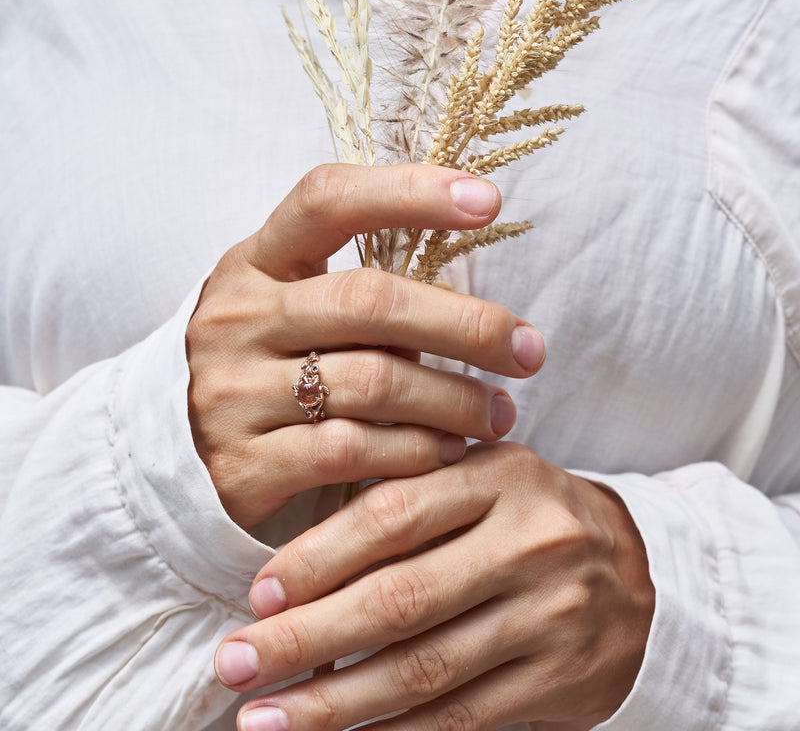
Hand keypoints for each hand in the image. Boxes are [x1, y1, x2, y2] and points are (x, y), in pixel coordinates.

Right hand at [185, 164, 545, 527]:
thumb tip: (478, 312)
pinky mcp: (242, 464)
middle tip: (529, 351)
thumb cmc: (269, 366)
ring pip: (372, 383)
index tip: (489, 201)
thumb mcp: (295, 309)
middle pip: (370, 301)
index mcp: (254, 263)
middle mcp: (236, 318)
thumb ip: (365, 298)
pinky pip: (351, 451)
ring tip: (498, 415)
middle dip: (466, 325)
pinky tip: (449, 452)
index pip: (328, 200)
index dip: (409, 192)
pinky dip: (415, 453)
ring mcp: (231, 392)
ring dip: (454, 400)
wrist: (182, 451)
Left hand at [215, 443, 654, 730]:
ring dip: (335, 703)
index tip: (260, 594)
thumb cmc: (529, 514)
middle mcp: (530, 542)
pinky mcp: (563, 679)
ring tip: (265, 718)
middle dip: (308, 638)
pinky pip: (463, 718)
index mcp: (500, 477)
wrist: (633, 566)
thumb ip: (411, 495)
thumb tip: (299, 560)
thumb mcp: (482, 479)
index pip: (392, 516)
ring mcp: (551, 615)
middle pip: (400, 599)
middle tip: (237, 662)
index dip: (318, 557)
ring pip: (424, 670)